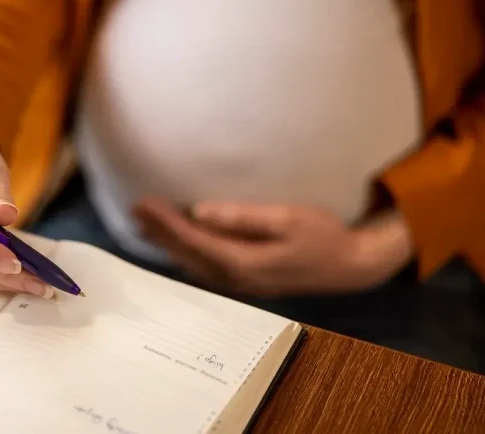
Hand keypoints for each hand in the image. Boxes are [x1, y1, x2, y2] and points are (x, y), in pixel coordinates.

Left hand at [132, 198, 412, 295]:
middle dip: (159, 232)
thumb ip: (244, 218)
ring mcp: (240, 283)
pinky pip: (203, 268)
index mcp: (242, 261)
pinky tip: (174, 247)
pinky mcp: (246, 281)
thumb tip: (200, 212)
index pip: (193, 239)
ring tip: (144, 226)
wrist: (350, 266)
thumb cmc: (323, 236)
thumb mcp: (289, 218)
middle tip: (135, 210)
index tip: (145, 202)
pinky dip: (184, 254)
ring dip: (167, 244)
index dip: (166, 222)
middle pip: (186, 254)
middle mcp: (234, 277)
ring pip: (192, 264)